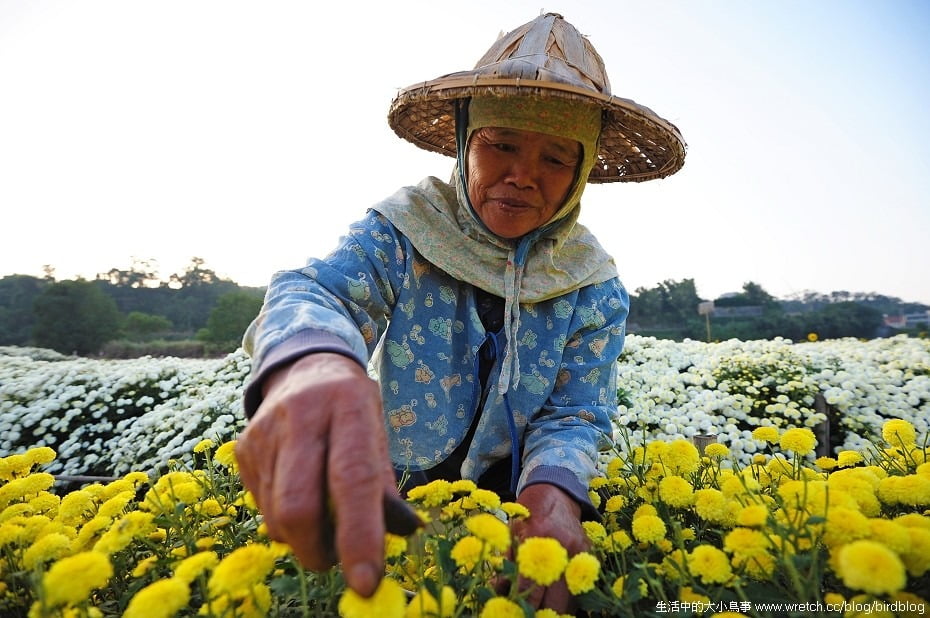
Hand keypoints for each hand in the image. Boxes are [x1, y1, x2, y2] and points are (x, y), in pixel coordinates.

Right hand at [235, 353, 399, 596]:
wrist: (306, 369)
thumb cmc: (352, 412)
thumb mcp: (377, 434)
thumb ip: (385, 485)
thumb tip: (401, 535)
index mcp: (349, 406)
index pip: (353, 479)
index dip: (359, 535)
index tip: (366, 584)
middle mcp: (302, 415)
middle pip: (300, 506)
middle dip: (318, 551)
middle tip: (336, 561)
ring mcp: (265, 431)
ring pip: (277, 516)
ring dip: (302, 540)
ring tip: (322, 523)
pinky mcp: (242, 447)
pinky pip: (261, 508)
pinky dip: (284, 522)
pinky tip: (300, 497)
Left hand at [511, 483, 588, 612]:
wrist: (556, 492)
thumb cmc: (528, 513)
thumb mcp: (511, 534)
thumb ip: (506, 564)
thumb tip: (499, 591)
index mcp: (538, 536)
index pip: (530, 585)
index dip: (520, 604)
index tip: (514, 611)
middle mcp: (562, 546)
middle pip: (556, 600)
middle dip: (541, 613)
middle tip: (529, 615)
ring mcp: (580, 552)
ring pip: (572, 599)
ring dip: (557, 609)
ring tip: (542, 612)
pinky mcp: (590, 555)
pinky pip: (580, 587)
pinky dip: (568, 599)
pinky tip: (556, 603)